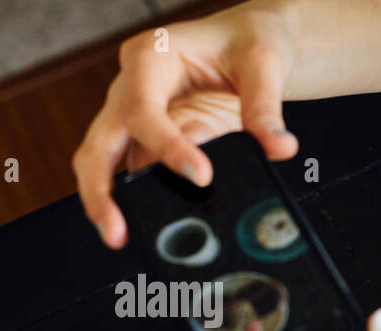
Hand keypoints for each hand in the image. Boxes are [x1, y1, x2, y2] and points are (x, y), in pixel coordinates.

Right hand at [74, 3, 299, 247]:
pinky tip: (147, 226)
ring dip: (109, 199)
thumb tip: (279, 147)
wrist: (250, 42)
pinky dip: (139, 198)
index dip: (167, 145)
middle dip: (101, 185)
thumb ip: (266, 107)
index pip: (144, 108)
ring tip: (119, 237)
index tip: (201, 175)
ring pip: (107, 160)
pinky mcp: (153, 140)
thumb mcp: (263, 65)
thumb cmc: (249, 43)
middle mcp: (133, 87)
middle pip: (101, 140)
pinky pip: (138, 171)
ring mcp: (137, 116)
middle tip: (115, 228)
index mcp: (150, 58)